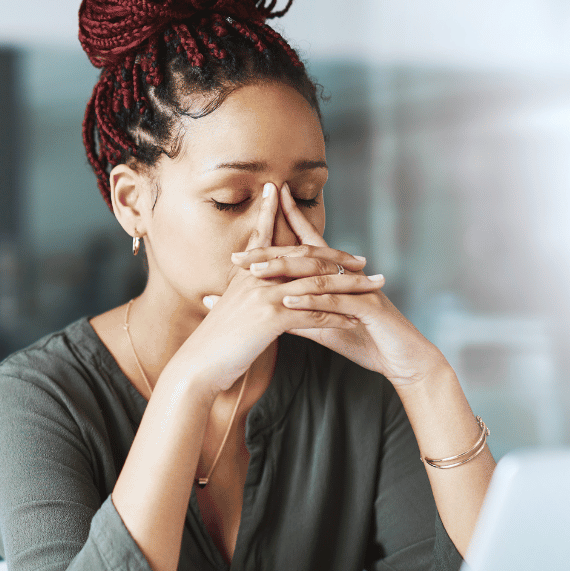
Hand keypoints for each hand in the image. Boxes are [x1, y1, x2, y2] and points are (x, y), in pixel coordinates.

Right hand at [168, 184, 378, 394]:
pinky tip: (356, 319)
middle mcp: (256, 278)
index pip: (267, 237)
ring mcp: (263, 295)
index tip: (300, 204)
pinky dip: (337, 316)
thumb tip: (252, 293)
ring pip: (316, 284)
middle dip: (337, 258)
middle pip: (305, 259)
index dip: (283, 218)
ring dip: (349, 287)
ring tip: (373, 288)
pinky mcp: (271, 318)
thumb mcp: (227, 312)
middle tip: (363, 260)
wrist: (197, 366)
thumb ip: (241, 297)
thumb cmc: (212, 344)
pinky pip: (313, 313)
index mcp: (245, 274)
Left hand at [221, 184, 449, 386]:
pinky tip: (287, 301)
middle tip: (239, 256)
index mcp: (335, 276)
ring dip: (284, 271)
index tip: (244, 239)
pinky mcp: (368, 307)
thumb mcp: (324, 326)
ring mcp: (358, 288)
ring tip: (255, 273)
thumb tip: (269, 309)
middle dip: (271, 252)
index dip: (281, 233)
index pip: (304, 248)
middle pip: (304, 256)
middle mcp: (347, 275)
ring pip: (316, 273)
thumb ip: (299, 314)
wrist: (403, 360)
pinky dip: (310, 300)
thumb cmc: (365, 339)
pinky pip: (335, 301)